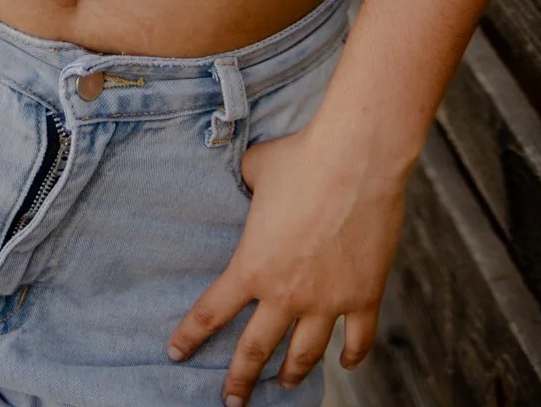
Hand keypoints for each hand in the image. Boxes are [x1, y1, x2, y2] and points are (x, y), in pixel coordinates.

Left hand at [167, 125, 404, 402]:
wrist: (356, 157)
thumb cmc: (302, 157)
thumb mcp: (258, 167)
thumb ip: (247, 181)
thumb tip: (247, 175)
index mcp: (252, 266)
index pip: (211, 311)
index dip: (190, 336)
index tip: (177, 354)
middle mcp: (285, 294)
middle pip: (255, 350)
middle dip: (240, 379)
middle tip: (232, 400)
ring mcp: (327, 300)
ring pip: (305, 354)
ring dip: (292, 373)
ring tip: (286, 383)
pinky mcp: (364, 296)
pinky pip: (357, 339)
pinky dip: (352, 355)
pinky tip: (345, 362)